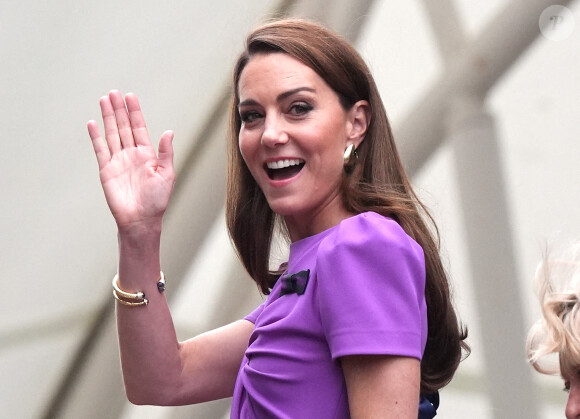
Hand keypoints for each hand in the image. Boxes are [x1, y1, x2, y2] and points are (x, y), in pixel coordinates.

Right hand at [87, 91, 174, 232]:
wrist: (140, 220)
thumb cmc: (157, 200)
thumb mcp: (167, 174)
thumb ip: (166, 153)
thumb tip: (169, 131)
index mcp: (148, 154)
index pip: (139, 128)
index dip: (134, 112)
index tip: (130, 96)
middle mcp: (132, 155)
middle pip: (124, 127)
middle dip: (119, 109)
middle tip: (113, 92)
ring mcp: (118, 161)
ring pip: (112, 134)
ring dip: (108, 118)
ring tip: (104, 100)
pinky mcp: (106, 170)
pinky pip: (100, 150)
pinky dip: (96, 137)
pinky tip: (92, 123)